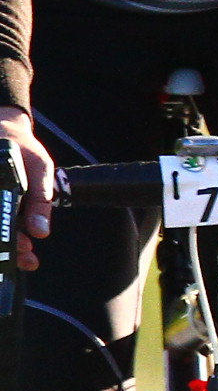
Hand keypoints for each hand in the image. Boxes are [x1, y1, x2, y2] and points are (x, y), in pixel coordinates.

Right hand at [0, 110, 51, 267]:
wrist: (4, 132)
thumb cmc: (22, 148)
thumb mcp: (39, 167)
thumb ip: (39, 199)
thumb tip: (40, 233)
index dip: (5, 237)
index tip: (23, 247)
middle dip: (5, 247)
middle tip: (26, 257)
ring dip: (4, 246)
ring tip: (25, 257)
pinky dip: (4, 233)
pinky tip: (18, 243)